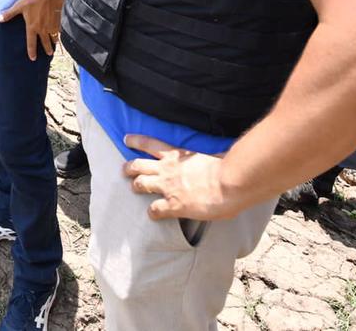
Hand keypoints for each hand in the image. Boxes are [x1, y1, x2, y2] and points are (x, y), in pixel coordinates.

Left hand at [0, 0, 62, 59]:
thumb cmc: (33, 0)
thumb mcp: (19, 6)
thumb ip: (9, 14)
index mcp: (32, 27)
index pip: (31, 43)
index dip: (31, 52)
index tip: (33, 58)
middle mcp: (42, 29)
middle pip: (45, 42)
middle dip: (47, 49)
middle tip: (49, 54)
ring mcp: (51, 26)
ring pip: (53, 37)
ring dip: (53, 42)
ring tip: (54, 44)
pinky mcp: (57, 21)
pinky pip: (58, 30)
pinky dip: (58, 33)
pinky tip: (59, 33)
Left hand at [123, 135, 237, 220]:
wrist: (230, 183)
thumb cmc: (227, 168)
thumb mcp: (213, 155)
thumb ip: (208, 157)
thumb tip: (218, 157)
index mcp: (177, 155)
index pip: (150, 143)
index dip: (136, 141)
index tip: (126, 139)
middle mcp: (167, 169)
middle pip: (139, 165)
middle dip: (129, 168)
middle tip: (125, 170)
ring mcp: (168, 187)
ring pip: (140, 184)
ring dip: (135, 186)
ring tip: (134, 188)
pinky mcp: (173, 205)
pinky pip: (154, 210)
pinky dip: (152, 213)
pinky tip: (153, 215)